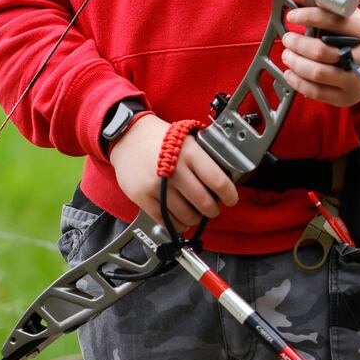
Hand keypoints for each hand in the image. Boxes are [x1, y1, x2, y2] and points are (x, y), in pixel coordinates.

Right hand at [109, 114, 237, 232]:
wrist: (129, 135)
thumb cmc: (161, 137)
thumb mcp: (188, 138)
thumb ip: (204, 158)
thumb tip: (224, 181)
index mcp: (190, 152)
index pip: (218, 181)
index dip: (229, 195)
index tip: (231, 199)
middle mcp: (174, 169)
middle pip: (204, 202)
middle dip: (213, 209)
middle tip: (213, 208)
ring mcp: (157, 185)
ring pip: (186, 215)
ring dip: (196, 218)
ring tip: (196, 212)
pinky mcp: (142, 197)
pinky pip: (166, 220)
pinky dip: (178, 224)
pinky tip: (181, 218)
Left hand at [281, 5, 359, 107]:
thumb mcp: (354, 18)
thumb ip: (329, 7)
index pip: (333, 21)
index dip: (308, 17)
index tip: (292, 16)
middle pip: (321, 51)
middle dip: (298, 44)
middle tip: (288, 38)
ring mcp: (355, 80)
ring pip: (317, 73)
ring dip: (295, 62)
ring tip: (287, 54)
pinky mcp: (346, 97)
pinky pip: (316, 92)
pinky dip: (298, 82)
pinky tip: (290, 72)